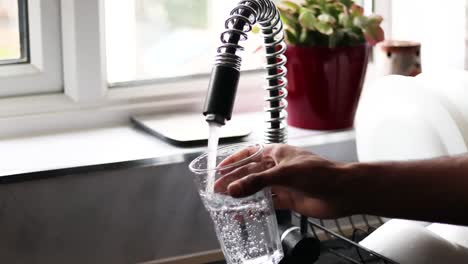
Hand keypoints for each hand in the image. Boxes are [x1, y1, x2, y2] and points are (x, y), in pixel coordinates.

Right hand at [215, 144, 352, 218]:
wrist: (342, 192)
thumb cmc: (320, 173)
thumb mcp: (285, 173)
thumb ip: (258, 182)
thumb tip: (235, 188)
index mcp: (277, 154)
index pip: (250, 154)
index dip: (234, 160)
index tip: (220, 169)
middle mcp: (278, 167)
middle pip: (250, 172)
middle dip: (234, 179)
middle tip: (218, 188)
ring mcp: (283, 184)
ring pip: (257, 188)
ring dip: (243, 193)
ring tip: (226, 200)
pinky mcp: (288, 199)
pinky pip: (267, 202)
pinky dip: (256, 207)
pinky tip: (245, 211)